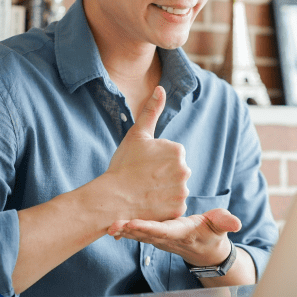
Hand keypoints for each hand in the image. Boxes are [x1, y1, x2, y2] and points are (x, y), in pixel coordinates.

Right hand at [104, 86, 190, 222]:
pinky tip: (150, 203)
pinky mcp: (178, 209)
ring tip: (145, 191)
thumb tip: (161, 88)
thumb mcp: (137, 134)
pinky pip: (174, 205)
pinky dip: (164, 205)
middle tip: (143, 178)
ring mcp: (182, 191)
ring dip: (164, 190)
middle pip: (176, 171)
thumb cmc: (123, 164)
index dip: (157, 160)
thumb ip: (151, 110)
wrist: (112, 198)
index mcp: (177, 150)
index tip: (143, 165)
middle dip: (163, 175)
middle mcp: (185, 170)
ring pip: (176, 188)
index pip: (172, 154)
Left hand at [108, 208, 241, 266]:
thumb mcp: (221, 226)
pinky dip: (124, 230)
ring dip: (122, 231)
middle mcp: (166, 238)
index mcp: (181, 233)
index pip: (163, 231)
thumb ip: (225, 221)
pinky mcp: (153, 235)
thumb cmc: (212, 233)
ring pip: (138, 235)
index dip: (148, 228)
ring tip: (107, 224)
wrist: (205, 250)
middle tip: (112, 224)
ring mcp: (158, 239)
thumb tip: (235, 222)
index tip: (134, 223)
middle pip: (145, 234)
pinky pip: (137, 233)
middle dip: (128, 230)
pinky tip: (110, 225)